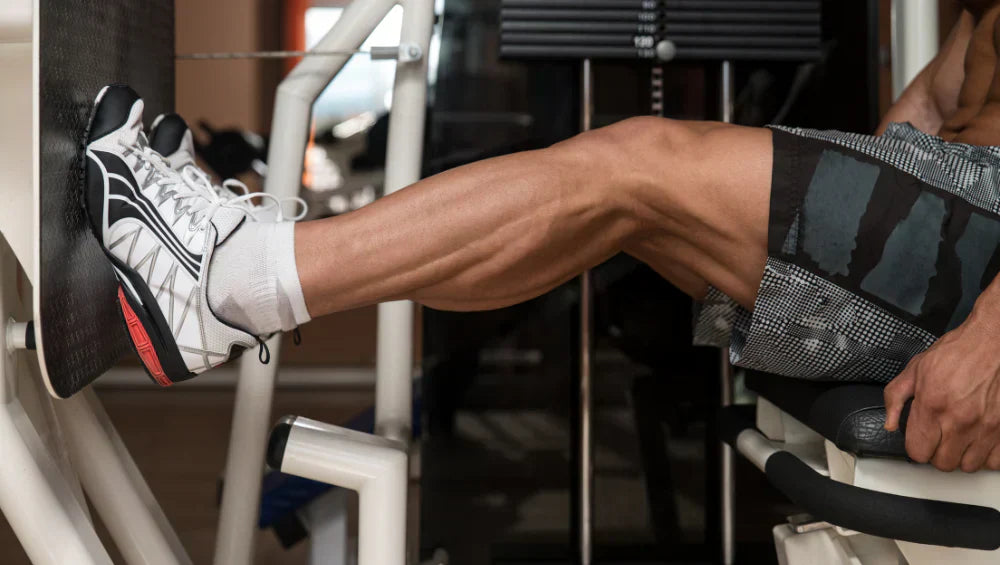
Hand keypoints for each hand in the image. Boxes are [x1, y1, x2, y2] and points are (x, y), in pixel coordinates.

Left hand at [884, 306, 999, 471]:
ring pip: (969, 465)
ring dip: (961, 456)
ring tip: (959, 439)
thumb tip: (890, 424)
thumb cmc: (956, 353)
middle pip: (943, 463)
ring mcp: (985, 427)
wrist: (992, 343)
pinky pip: (994, 461)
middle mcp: (959, 421)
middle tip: (939, 437)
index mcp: (932, 406)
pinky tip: (978, 441)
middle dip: (937, 453)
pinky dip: (986, 455)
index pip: (918, 451)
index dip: (916, 447)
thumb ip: (896, 398)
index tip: (920, 438)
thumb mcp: (915, 369)